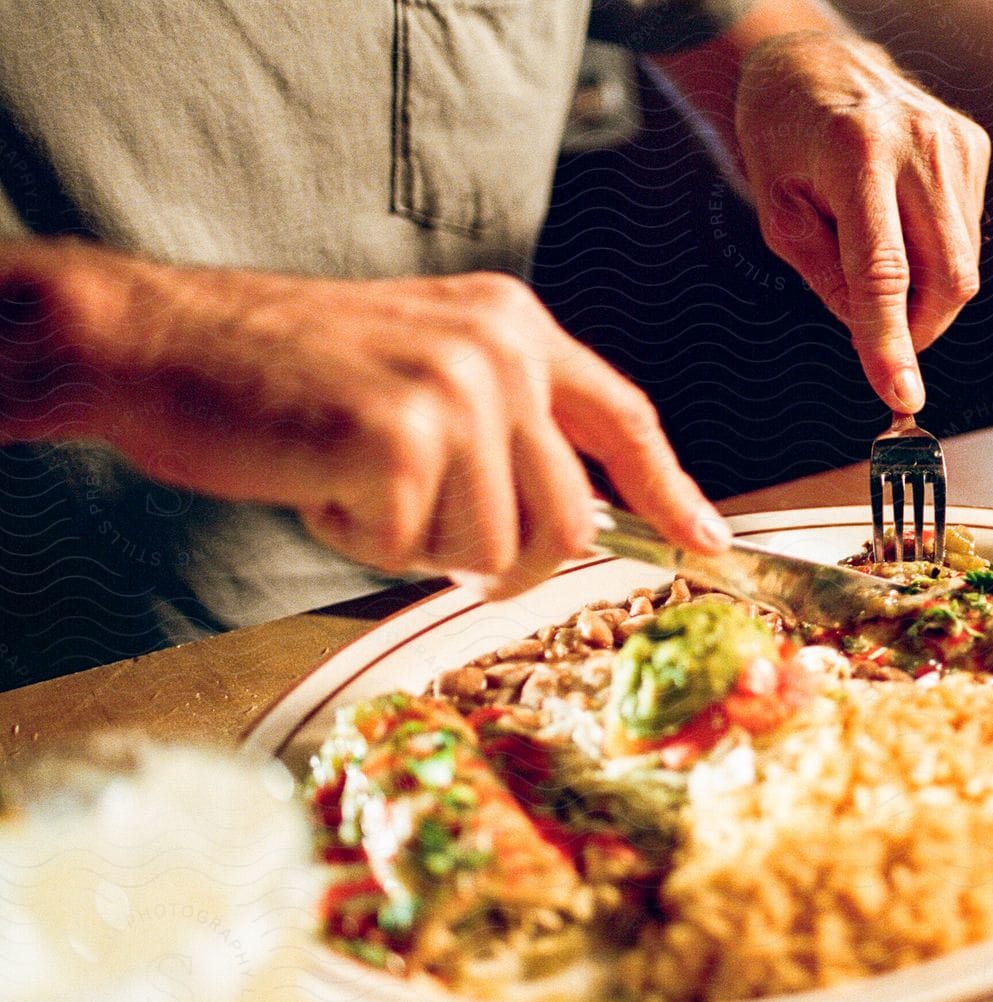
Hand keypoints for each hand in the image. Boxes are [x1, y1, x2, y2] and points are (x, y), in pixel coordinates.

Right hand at [0, 242, 728, 597]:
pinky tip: (317, 480)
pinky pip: (411, 548)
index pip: (623, 417)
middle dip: (506, 562)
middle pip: (568, 520)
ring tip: (352, 479)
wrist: (162, 341)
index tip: (708, 542)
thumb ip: (505, 426)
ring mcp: (456, 388)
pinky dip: (358, 538)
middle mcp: (501, 348)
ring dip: (416, 543)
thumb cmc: (284, 372)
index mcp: (514, 325)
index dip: (671, 489)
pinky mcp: (400, 435)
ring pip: (491, 547)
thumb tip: (579, 522)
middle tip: (428, 536)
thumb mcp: (422, 368)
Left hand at [734, 30, 989, 413]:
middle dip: (920, 329)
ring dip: (924, 289)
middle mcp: (918, 144)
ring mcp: (955, 142)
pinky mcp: (974, 146)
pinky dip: (934, 252)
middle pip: (948, 277)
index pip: (883, 271)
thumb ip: (825, 277)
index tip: (901, 397)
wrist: (815, 59)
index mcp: (856, 154)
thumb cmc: (784, 132)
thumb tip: (873, 335)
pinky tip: (899, 219)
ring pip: (964, 263)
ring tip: (876, 250)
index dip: (891, 342)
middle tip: (887, 343)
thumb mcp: (777, 210)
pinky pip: (967, 233)